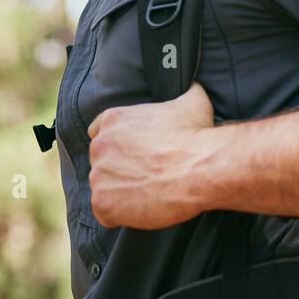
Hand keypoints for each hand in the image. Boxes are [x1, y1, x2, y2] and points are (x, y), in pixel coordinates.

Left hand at [87, 82, 215, 229]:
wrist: (200, 168)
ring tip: (147, 194)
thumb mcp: (193, 101)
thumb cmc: (196, 135)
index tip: (132, 153)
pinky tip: (141, 208)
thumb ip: (185, 91)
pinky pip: (104, 213)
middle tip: (146, 175)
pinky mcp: (103, 204)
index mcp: (113, 119)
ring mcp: (99, 176)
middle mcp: (100, 146)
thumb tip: (193, 84)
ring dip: (120, 192)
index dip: (117, 145)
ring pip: (103, 187)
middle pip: (101, 161)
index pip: (99, 131)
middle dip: (119, 169)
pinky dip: (120, 214)